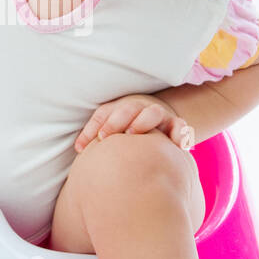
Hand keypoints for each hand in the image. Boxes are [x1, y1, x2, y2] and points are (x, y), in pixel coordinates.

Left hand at [74, 95, 194, 152]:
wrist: (162, 120)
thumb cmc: (128, 129)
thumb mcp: (112, 128)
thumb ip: (95, 136)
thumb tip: (78, 149)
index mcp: (120, 109)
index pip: (106, 113)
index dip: (99, 124)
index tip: (95, 140)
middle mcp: (140, 109)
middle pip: (129, 109)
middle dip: (118, 121)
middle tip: (107, 136)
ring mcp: (159, 116)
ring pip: (153, 113)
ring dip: (143, 122)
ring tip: (134, 134)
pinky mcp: (176, 126)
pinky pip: (181, 127)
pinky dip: (180, 135)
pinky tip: (177, 146)